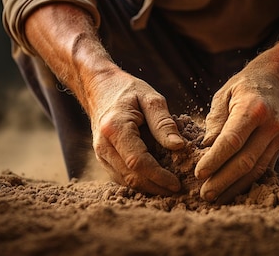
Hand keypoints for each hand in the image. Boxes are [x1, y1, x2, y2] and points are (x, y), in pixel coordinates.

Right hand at [89, 70, 185, 195]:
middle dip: (156, 187)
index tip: (177, 184)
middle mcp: (104, 145)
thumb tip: (178, 146)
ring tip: (170, 189)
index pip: (138, 161)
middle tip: (178, 191)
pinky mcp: (103, 158)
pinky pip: (121, 176)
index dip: (159, 176)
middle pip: (131, 176)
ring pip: (125, 180)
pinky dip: (139, 182)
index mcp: (115, 128)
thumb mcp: (150, 98)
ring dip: (148, 188)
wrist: (99, 88)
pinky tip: (156, 181)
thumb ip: (164, 122)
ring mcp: (100, 153)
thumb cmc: (127, 90)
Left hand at [195, 59, 278, 202]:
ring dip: (234, 187)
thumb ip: (215, 120)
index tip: (199, 173)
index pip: (232, 140)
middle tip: (203, 194)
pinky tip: (231, 192)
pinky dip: (247, 183)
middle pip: (245, 160)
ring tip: (215, 199)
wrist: (278, 82)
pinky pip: (263, 170)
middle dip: (223, 180)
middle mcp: (270, 126)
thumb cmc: (244, 87)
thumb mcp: (224, 95)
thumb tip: (206, 147)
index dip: (215, 159)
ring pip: (256, 170)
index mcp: (253, 109)